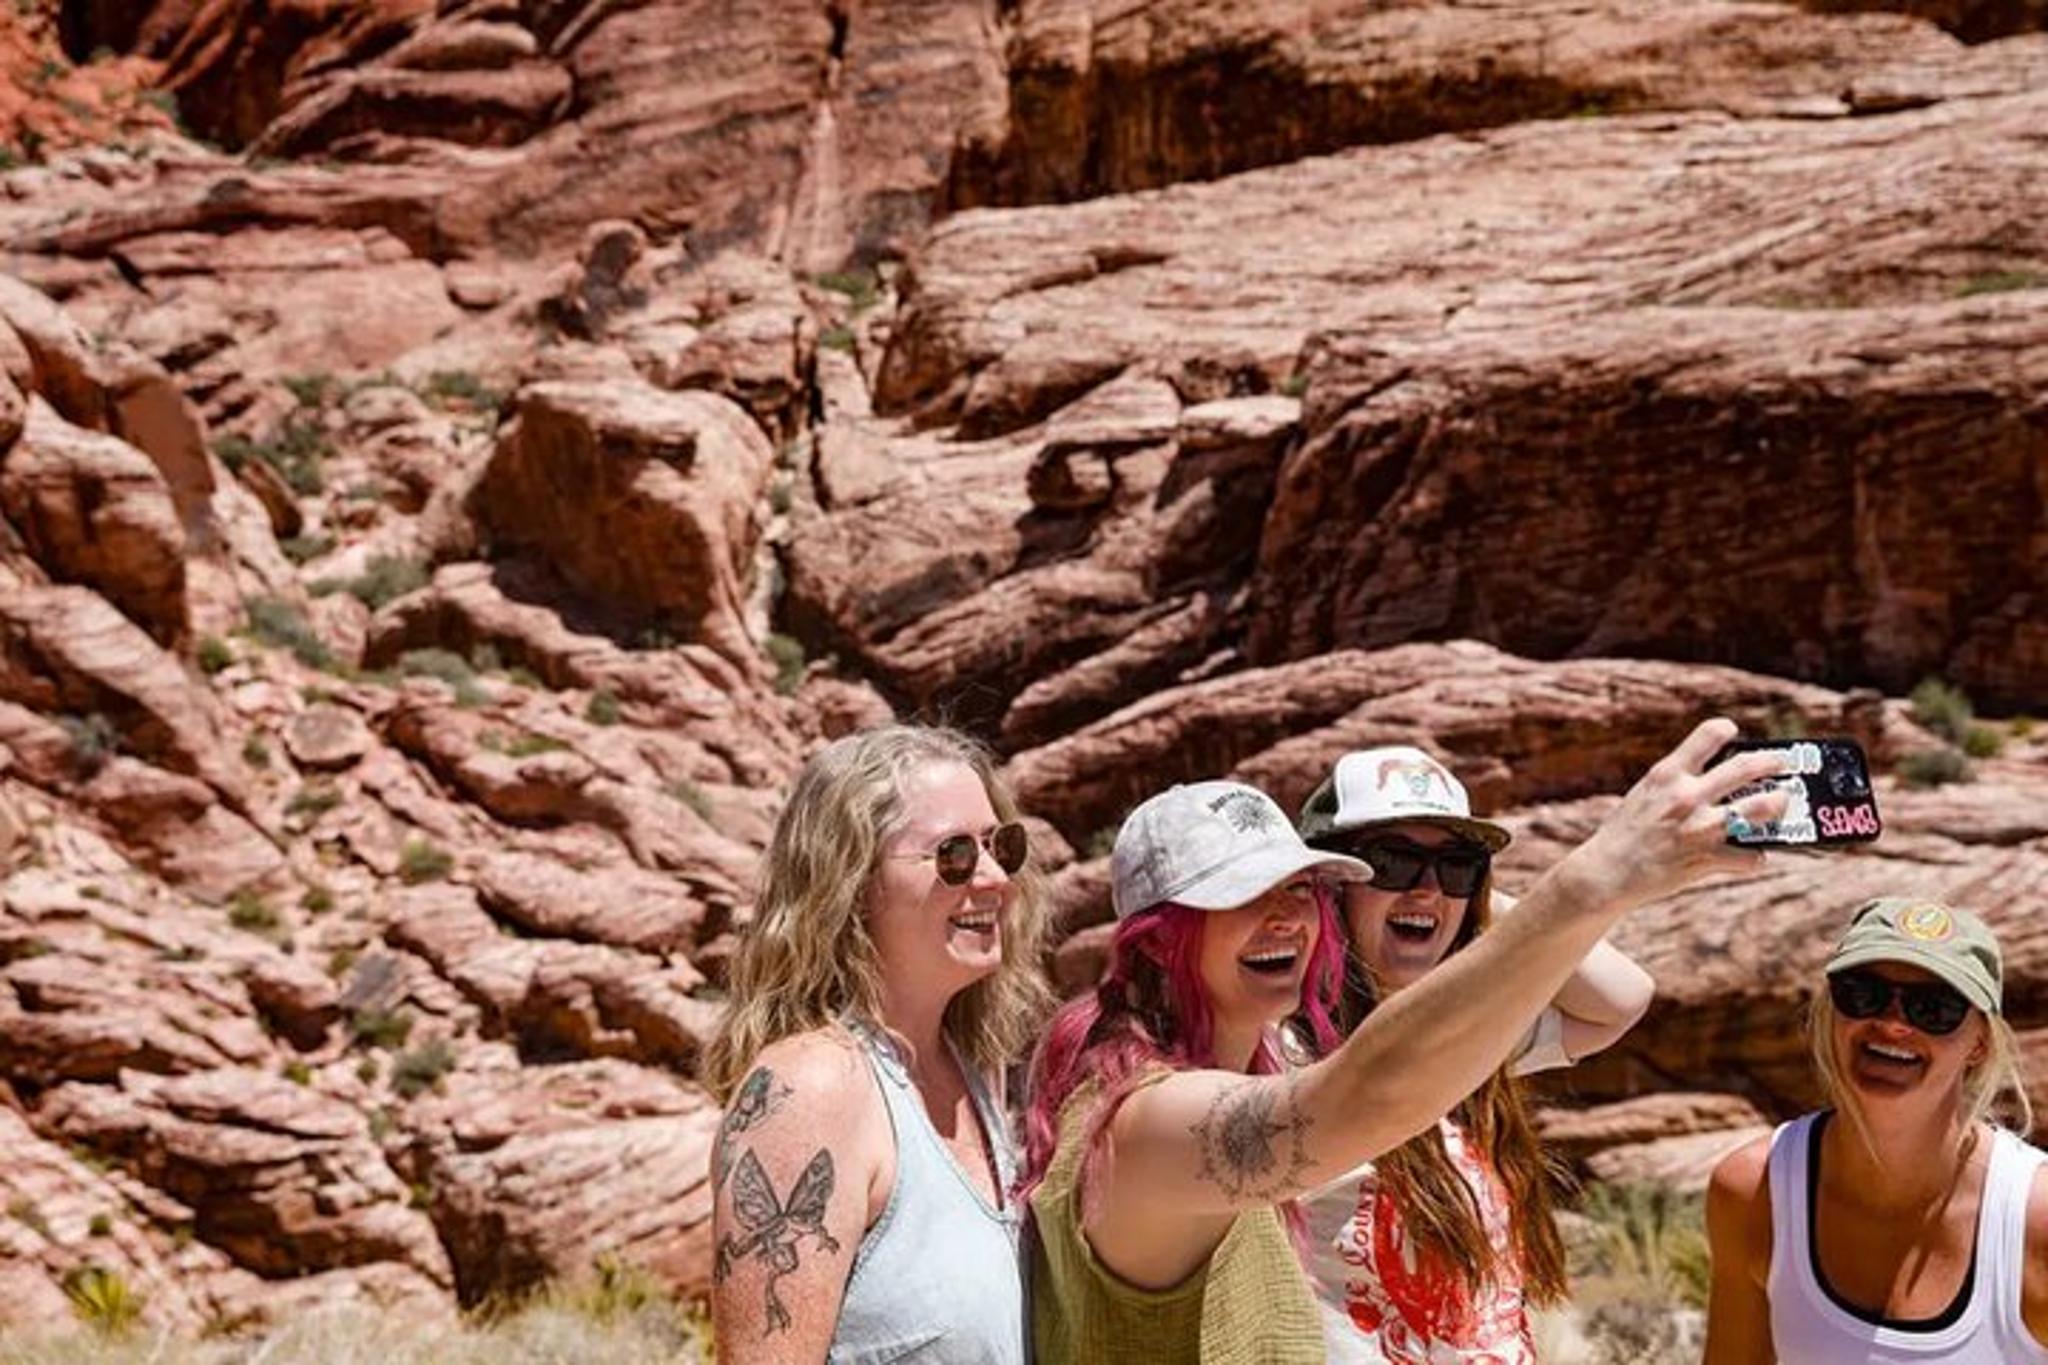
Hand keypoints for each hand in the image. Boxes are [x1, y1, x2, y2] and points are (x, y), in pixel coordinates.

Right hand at [1558, 718, 1787, 914]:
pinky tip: (1752, 856)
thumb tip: (1714, 776)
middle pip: (1746, 767)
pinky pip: (1751, 857)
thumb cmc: (1626, 831)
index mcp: (1668, 774)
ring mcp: (1700, 828)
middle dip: (1773, 762)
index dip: (1725, 729)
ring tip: (1781, 803)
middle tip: (1781, 764)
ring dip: (1778, 804)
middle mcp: (1687, 796)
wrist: (1607, 872)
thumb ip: (1676, 782)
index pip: (1707, 735)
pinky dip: (1756, 857)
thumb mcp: (1646, 794)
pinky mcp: (1708, 859)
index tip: (1733, 731)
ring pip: (1762, 808)